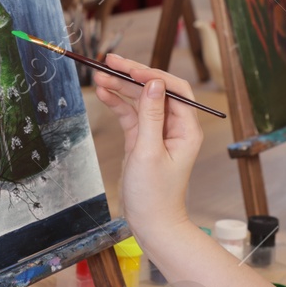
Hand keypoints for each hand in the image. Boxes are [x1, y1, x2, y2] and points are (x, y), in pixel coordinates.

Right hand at [92, 54, 200, 245]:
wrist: (152, 224)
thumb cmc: (155, 195)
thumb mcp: (149, 152)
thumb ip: (150, 116)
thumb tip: (153, 83)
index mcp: (186, 128)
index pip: (173, 89)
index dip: (151, 74)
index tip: (129, 68)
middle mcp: (174, 126)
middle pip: (155, 90)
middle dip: (132, 75)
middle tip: (108, 62)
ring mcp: (158, 133)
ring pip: (140, 100)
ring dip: (121, 87)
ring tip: (99, 76)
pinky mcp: (143, 140)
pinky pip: (131, 115)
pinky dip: (118, 103)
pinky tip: (104, 93)